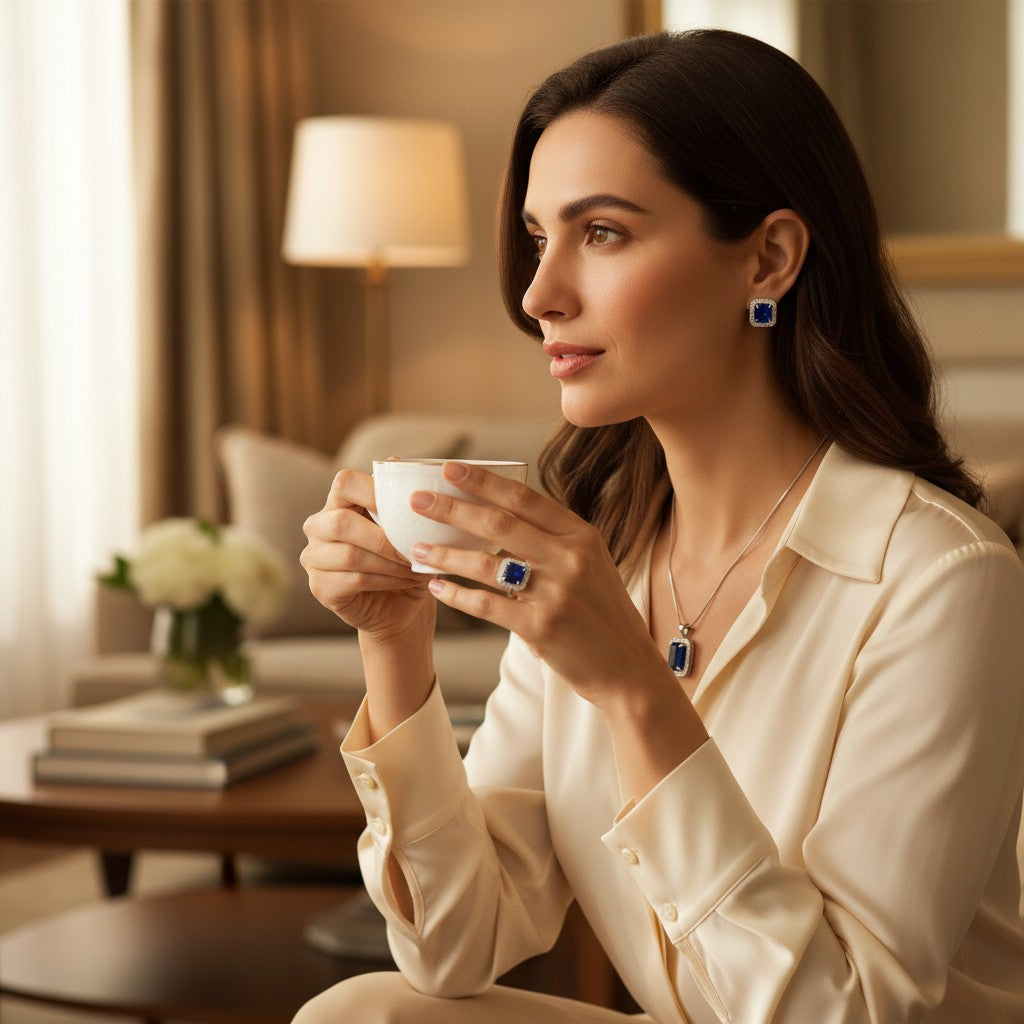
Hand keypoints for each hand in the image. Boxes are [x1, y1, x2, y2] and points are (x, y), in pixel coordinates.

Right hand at [300, 469, 433, 641]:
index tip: (407, 506)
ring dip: (390, 563)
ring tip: (416, 568)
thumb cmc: (406, 559)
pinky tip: (405, 582)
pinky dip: (386, 581)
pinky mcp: (320, 587)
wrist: (403, 606)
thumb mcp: (411, 527)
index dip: (373, 491)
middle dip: (385, 538)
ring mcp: (314, 557)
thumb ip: (402, 497)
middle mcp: (319, 526)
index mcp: (339, 502)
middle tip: (416, 549)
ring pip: (350, 555)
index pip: (345, 482)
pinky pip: (353, 580)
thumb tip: (396, 461)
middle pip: (341, 522)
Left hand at [408, 461, 666, 704]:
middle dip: (452, 508)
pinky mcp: (540, 626)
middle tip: (418, 500)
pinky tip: (436, 588)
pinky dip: (456, 595)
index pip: (525, 498)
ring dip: (445, 553)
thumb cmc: (602, 613)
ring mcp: (556, 592)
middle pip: (499, 523)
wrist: (627, 667)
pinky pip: (485, 604)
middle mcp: (570, 558)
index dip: (484, 481)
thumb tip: (502, 515)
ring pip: (485, 563)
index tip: (451, 468)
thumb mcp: (590, 564)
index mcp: (582, 535)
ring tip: (416, 547)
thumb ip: (554, 540)